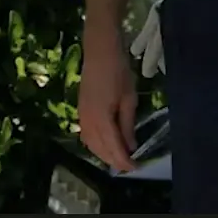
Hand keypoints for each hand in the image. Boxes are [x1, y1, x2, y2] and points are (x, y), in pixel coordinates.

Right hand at [77, 42, 136, 172]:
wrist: (100, 50)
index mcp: (101, 119)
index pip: (113, 148)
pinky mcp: (80, 110)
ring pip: (91, 144)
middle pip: (99, 149)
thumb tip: (131, 146)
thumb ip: (128, 125)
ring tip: (119, 156)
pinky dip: (96, 144)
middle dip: (114, 160)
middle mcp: (88, 121)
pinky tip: (106, 143)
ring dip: (104, 154)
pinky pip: (86, 135)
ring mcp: (82, 116)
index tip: (136, 167)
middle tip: (130, 164)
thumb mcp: (129, 99)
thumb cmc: (118, 71)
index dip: (124, 161)